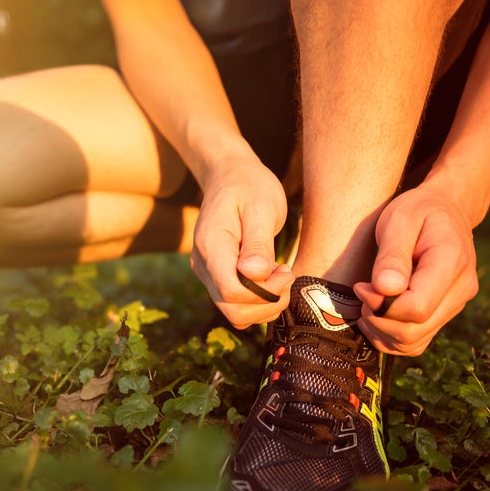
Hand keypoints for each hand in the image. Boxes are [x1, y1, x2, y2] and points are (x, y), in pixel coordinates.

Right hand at [190, 157, 294, 327]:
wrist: (229, 176)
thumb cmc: (249, 186)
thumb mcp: (262, 207)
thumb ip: (258, 243)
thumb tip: (256, 274)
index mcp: (211, 245)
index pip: (231, 290)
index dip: (264, 292)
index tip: (284, 271)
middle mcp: (203, 265)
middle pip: (233, 309)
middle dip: (267, 303)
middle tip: (286, 275)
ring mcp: (207, 273)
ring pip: (234, 313)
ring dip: (264, 305)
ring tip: (280, 276)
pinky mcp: (216, 277)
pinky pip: (235, 304)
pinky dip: (258, 302)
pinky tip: (270, 279)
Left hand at [352, 186, 478, 355]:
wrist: (445, 210)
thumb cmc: (418, 211)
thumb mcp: (399, 220)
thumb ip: (392, 256)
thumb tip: (385, 290)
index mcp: (451, 262)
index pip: (416, 308)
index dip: (381, 306)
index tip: (362, 286)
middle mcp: (461, 289)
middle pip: (413, 331)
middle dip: (377, 320)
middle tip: (363, 294)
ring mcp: (456, 304)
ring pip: (413, 343)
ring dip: (380, 331)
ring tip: (368, 303)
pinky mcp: (445, 314)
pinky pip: (415, 342)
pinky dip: (389, 337)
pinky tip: (377, 314)